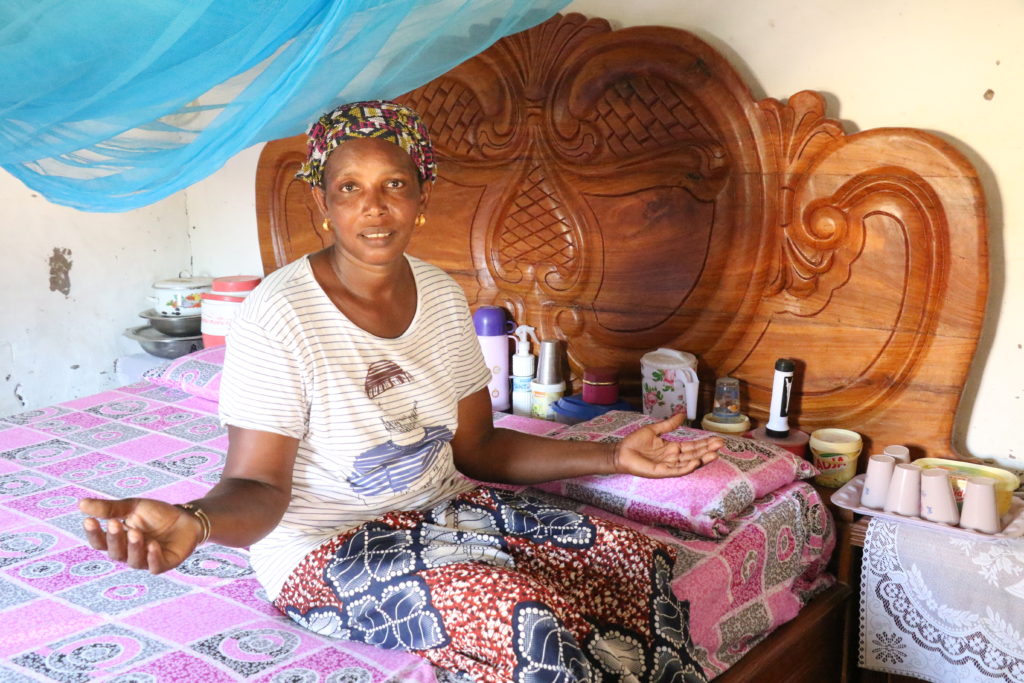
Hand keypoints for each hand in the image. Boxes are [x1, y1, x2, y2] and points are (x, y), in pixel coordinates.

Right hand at [78, 497, 202, 573]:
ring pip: (133, 560)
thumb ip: (109, 508)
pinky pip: (154, 566)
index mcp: (118, 541)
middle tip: (115, 523)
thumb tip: (80, 504)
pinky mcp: (163, 564)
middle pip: (115, 552)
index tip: (89, 520)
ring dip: (133, 547)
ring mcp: (145, 560)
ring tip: (135, 532)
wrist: (187, 518)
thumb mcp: (133, 507)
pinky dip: (152, 557)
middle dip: (114, 539)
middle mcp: (128, 554)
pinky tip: (152, 545)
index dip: (93, 533)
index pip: (100, 542)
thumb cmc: (156, 514)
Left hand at [612, 412, 722, 477]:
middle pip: (694, 454)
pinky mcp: (661, 471)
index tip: (717, 439)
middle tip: (720, 444)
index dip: (704, 443)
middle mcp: (673, 457)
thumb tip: (682, 414)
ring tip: (714, 454)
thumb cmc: (635, 442)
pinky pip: (676, 470)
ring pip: (688, 463)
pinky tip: (695, 463)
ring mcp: (668, 465)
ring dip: (701, 459)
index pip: (692, 446)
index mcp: (672, 448)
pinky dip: (686, 467)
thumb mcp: (654, 430)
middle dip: (707, 450)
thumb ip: (669, 424)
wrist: (620, 452)